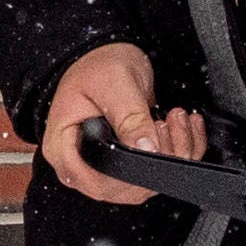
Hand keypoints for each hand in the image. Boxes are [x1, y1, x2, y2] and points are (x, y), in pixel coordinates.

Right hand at [43, 43, 203, 203]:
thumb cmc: (98, 64)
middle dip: (157, 161)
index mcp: (63, 145)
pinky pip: (155, 173)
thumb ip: (130, 117)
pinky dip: (180, 150)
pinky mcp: (125, 161)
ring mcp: (104, 164)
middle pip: (122, 189)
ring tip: (174, 119)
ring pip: (144, 184)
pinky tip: (181, 126)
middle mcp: (81, 160)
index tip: (153, 150)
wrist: (106, 55)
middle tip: (165, 125)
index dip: (128, 178)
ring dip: (172, 154)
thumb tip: (146, 149)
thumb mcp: (115, 84)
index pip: (94, 182)